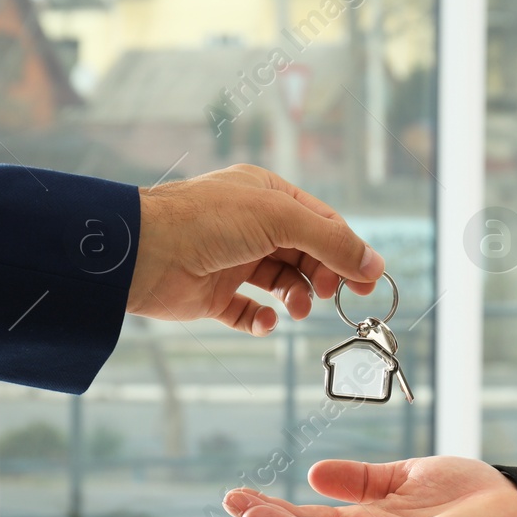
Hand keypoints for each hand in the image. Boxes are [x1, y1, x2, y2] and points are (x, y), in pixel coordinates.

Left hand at [130, 164, 383, 334]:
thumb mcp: (280, 219)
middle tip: (330, 294)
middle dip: (322, 275)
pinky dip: (261, 320)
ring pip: (280, 283)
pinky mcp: (211, 294)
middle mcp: (249, 225)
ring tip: (296, 308)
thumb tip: (373, 263)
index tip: (367, 280)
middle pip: (304, 253)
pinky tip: (264, 321)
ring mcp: (230, 260)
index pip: (320, 222)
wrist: (142, 253)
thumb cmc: (206, 220)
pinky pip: (247, 311)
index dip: (346, 250)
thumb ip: (330, 242)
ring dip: (296, 297)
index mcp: (265, 195)